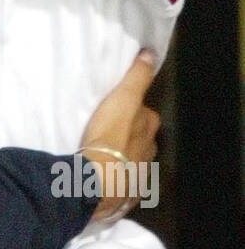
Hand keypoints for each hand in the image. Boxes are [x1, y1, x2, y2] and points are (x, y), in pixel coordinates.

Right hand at [79, 49, 160, 222]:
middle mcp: (149, 153)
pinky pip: (122, 183)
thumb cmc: (110, 136)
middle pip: (141, 139)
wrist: (98, 182)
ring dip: (123, 157)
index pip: (145, 115)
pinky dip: (116, 178)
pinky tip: (103, 177)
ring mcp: (139, 176)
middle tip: (108, 131)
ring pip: (133, 161)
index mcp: (150, 130)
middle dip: (130, 135)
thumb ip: (137, 77)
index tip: (118, 110)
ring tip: (104, 154)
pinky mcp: (125, 195)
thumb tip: (151, 53)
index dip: (133, 111)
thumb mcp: (123, 99)